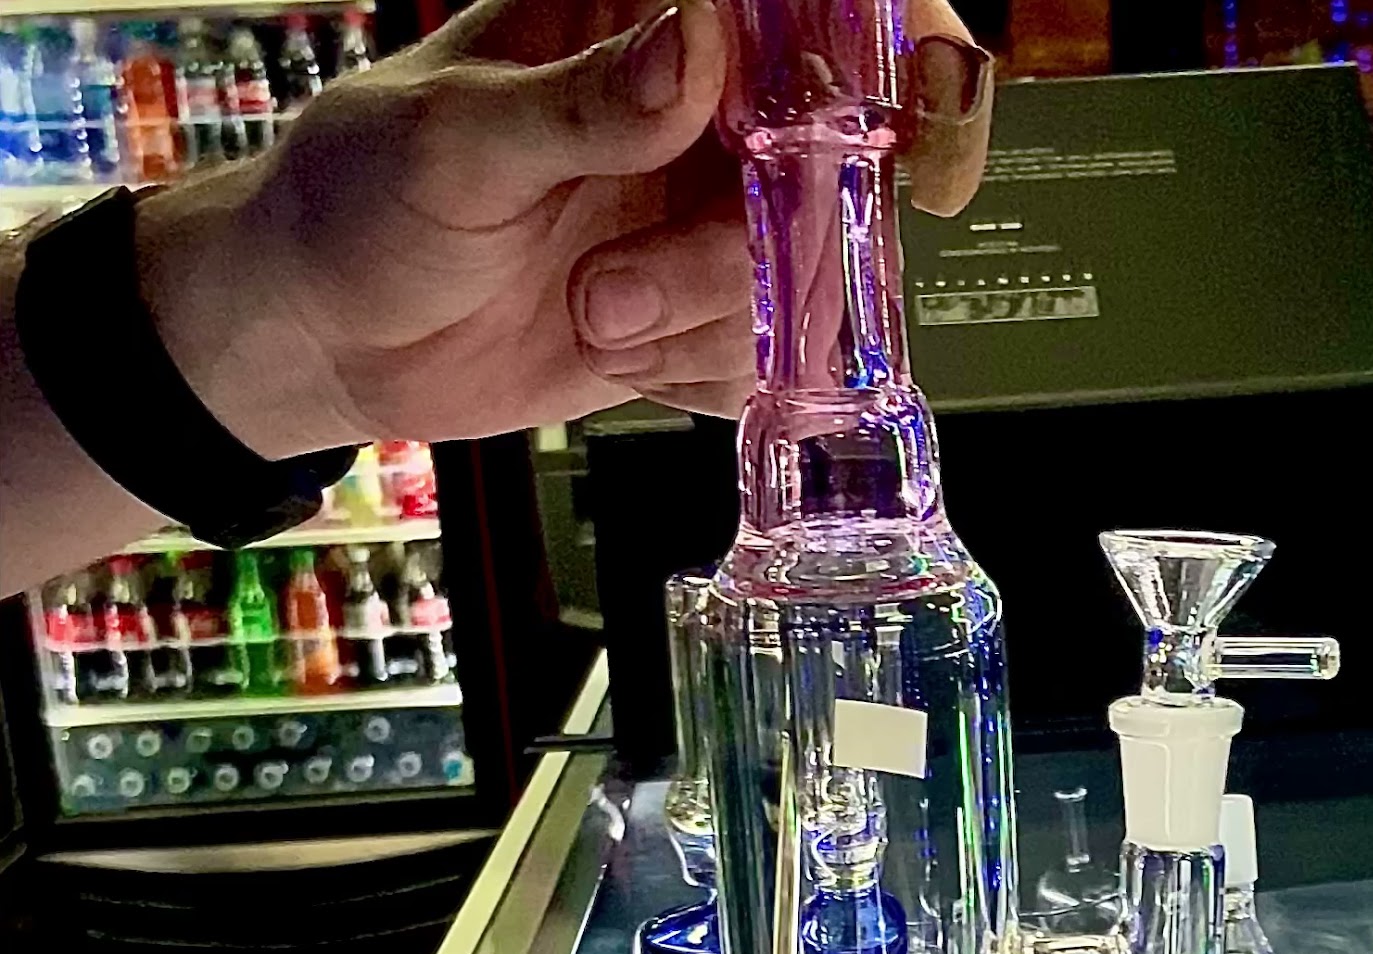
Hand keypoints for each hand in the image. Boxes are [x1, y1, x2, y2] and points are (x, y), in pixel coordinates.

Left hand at [133, 0, 992, 459]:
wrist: (329, 335)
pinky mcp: (702, 314)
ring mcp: (709, 219)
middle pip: (840, 171)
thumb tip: (698, 47)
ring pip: (808, 282)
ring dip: (701, 323)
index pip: (818, 10)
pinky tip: (614, 353)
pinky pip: (768, 360)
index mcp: (649, 19)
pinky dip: (695, 373)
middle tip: (626, 287)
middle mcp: (704, 114)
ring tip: (592, 314)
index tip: (917, 111)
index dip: (903, 49)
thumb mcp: (456, 136)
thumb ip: (586, 99)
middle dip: (746, 254)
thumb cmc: (361, 198)